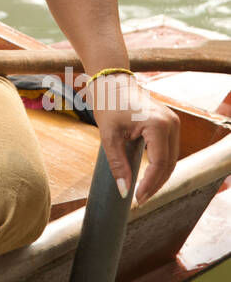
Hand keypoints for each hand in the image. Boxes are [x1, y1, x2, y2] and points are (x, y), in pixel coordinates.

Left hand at [85, 74, 179, 204]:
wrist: (112, 82)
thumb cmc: (108, 104)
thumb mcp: (109, 136)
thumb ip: (118, 164)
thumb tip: (124, 191)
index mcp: (158, 125)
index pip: (159, 164)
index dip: (150, 184)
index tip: (137, 199)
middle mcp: (171, 123)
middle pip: (169, 164)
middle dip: (156, 184)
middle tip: (140, 199)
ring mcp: (174, 122)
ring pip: (172, 159)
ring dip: (160, 176)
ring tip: (144, 191)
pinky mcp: (171, 123)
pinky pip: (170, 150)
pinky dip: (161, 165)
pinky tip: (149, 176)